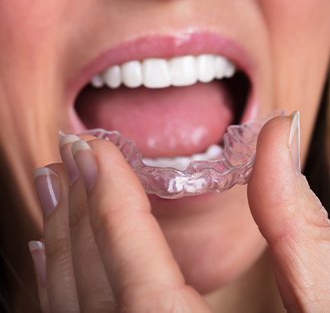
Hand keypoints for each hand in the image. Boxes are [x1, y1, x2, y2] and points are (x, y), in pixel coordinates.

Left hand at [29, 113, 329, 311]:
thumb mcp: (323, 301)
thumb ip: (295, 220)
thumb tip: (277, 135)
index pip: (133, 261)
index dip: (111, 192)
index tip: (93, 146)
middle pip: (93, 280)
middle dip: (78, 207)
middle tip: (71, 155)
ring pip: (72, 303)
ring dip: (60, 237)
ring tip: (56, 186)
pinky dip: (56, 284)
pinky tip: (48, 254)